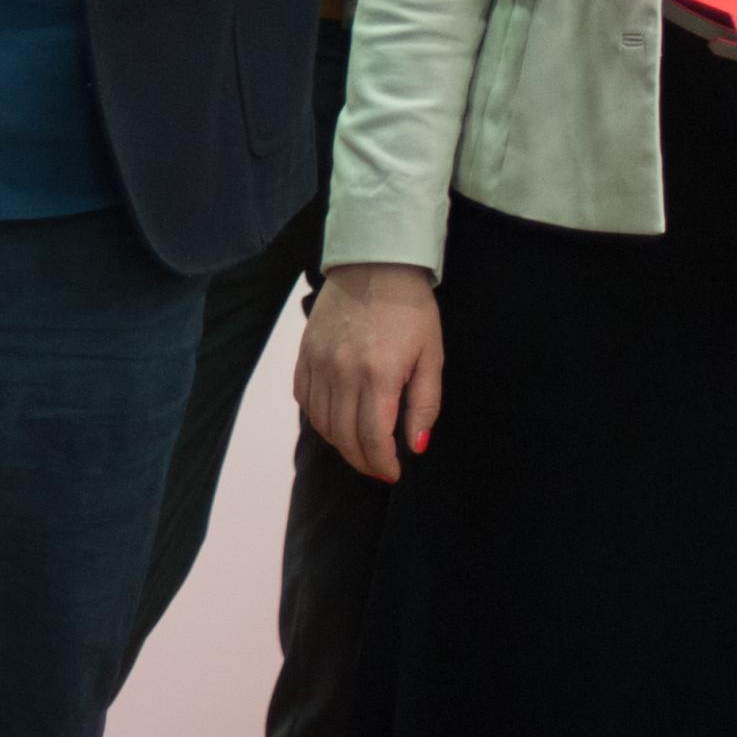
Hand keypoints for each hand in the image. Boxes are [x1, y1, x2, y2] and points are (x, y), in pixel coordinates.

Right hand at [296, 262, 442, 483]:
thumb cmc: (411, 310)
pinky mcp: (305, 351)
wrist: (374, 263)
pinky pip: (304, 397)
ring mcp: (319, 361)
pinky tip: (335, 420)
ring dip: (340, 443)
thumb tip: (415, 446)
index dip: (382, 464)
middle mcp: (342, 372)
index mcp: (378, 375)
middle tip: (378, 467)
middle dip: (362, 461)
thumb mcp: (432, 356)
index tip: (393, 473)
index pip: (372, 438)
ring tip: (359, 447)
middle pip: (344, 436)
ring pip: (321, 421)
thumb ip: (425, 404)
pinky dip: (318, 417)